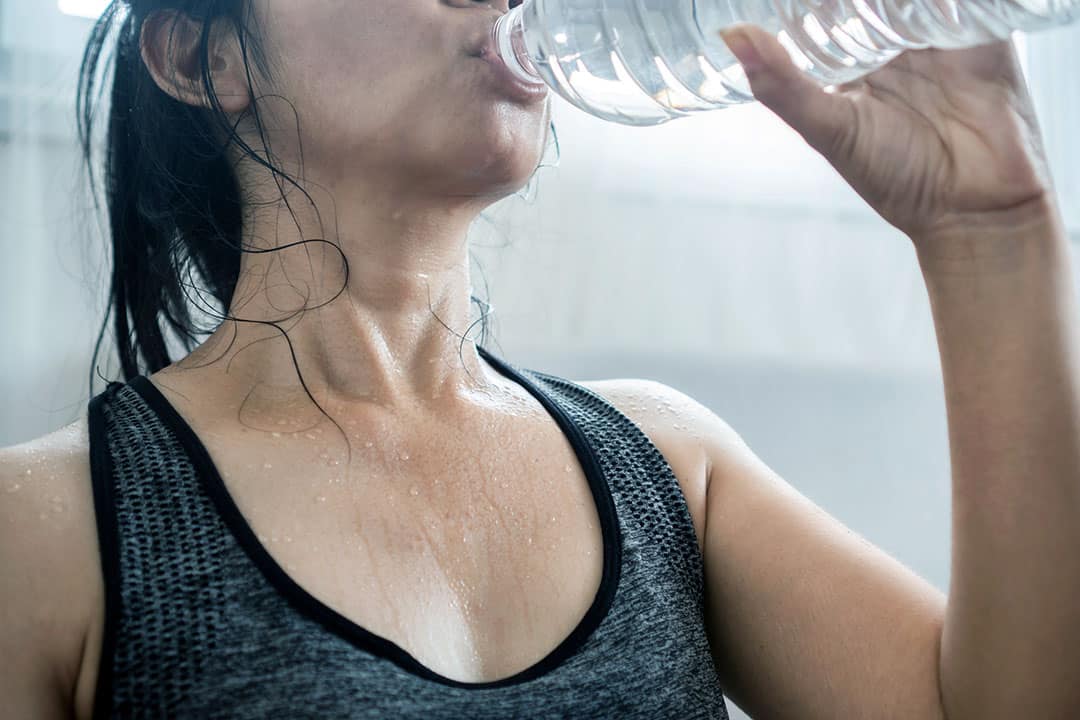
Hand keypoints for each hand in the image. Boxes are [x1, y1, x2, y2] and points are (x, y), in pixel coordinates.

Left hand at [718, 24, 1058, 243]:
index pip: (824, 10)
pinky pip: (970, 0)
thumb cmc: (897, 178)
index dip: (807, 1)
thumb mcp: (830, 129)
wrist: (972, 209)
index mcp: (852, 64)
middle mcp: (894, 46)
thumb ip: (784, 85)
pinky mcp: (985, 36)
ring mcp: (939, 37)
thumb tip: (732, 37)